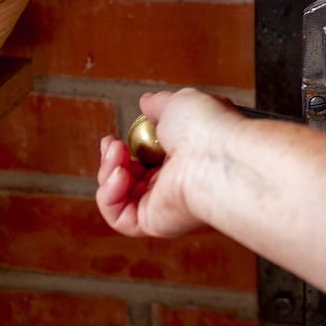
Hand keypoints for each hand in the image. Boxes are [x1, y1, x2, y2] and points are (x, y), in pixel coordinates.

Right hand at [95, 88, 240, 238]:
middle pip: (129, 180)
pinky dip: (109, 196)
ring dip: (108, 173)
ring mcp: (165, 204)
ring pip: (119, 198)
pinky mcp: (155, 223)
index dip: (124, 150)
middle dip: (112, 160)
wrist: (218, 156)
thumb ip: (159, 105)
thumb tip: (147, 102)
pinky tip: (119, 174)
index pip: (145, 161)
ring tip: (117, 154)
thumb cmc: (208, 128)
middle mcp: (175, 183)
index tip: (114, 138)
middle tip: (114, 144)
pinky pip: (119, 218)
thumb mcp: (178, 104)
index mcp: (184, 158)